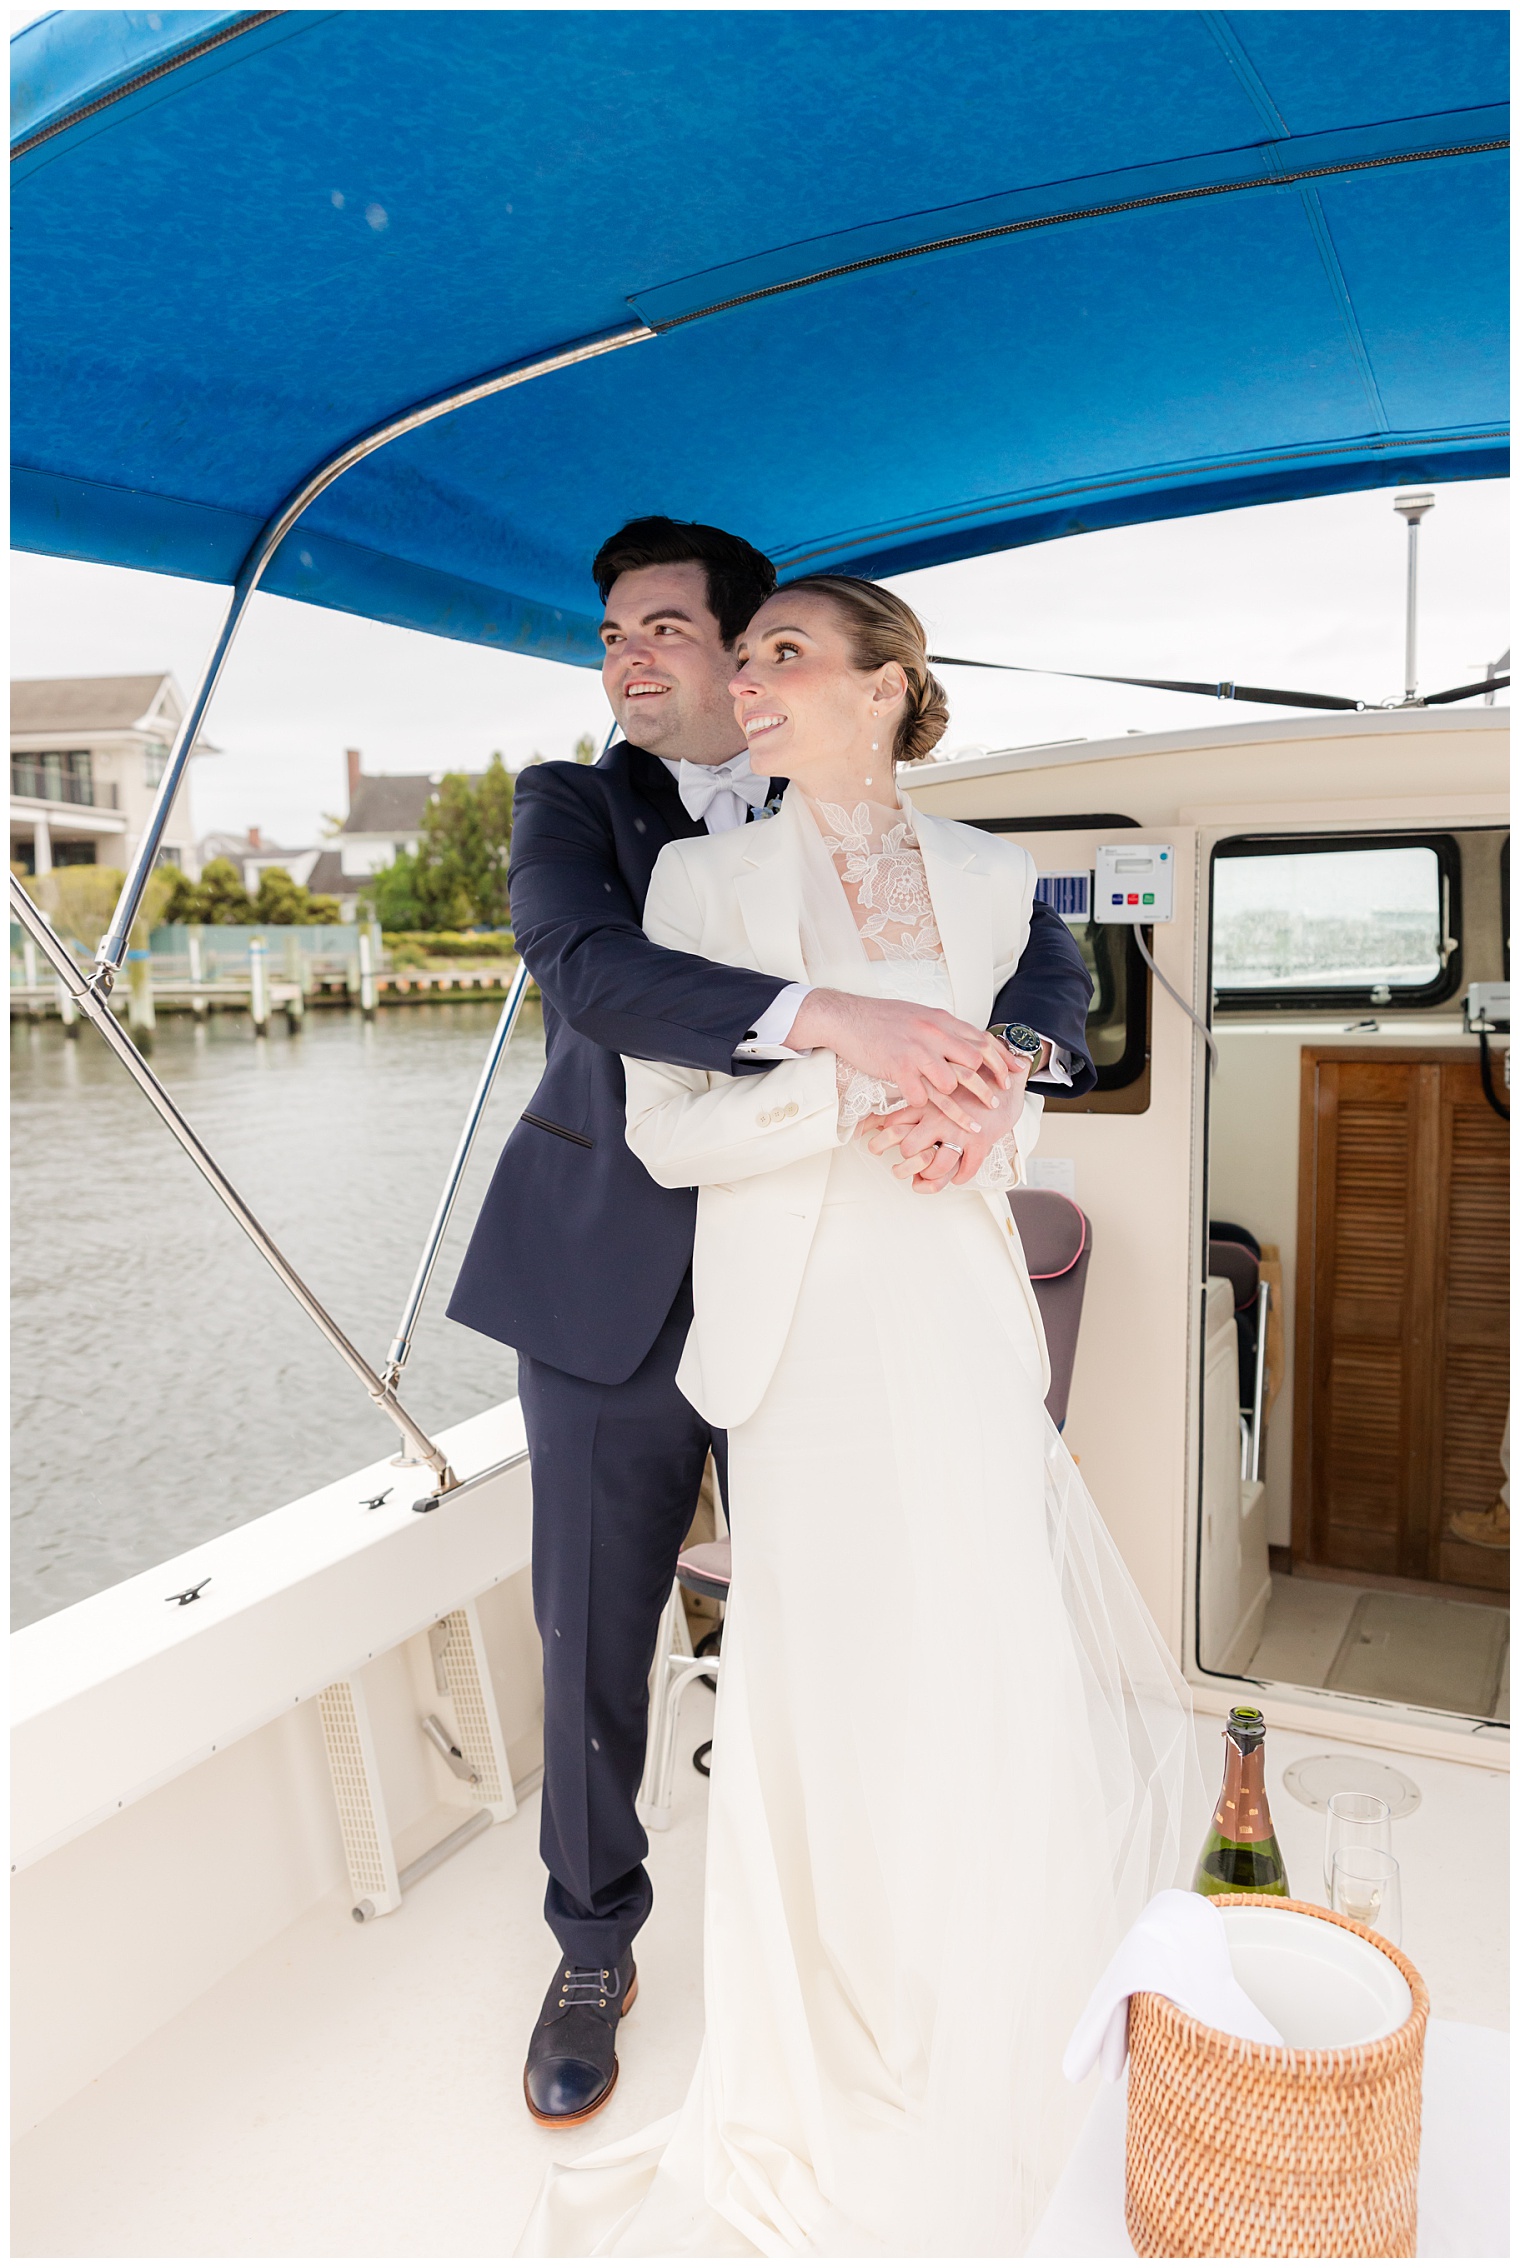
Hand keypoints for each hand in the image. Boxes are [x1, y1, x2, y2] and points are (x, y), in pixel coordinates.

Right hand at [786, 989, 1012, 1134]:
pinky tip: (925, 1115)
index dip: (1002, 1059)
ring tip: (970, 1122)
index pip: (982, 1040)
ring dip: (960, 1105)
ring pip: (951, 1084)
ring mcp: (916, 1051)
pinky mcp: (898, 1067)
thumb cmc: (881, 1019)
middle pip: (974, 1063)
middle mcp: (934, 1034)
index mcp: (941, 1021)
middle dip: (988, 1087)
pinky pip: (920, 1096)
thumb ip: (942, 1028)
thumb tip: (964, 1039)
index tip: (1015, 1073)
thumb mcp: (919, 1016)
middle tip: (995, 1103)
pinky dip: (925, 1109)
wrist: (847, 1017)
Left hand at [865, 1053, 1030, 1190]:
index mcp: (926, 1104)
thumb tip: (873, 1117)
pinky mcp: (980, 1141)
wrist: (1003, 1082)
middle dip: (906, 1164)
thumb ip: (909, 1102)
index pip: (892, 1125)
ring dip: (931, 1177)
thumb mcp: (935, 1090)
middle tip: (907, 1168)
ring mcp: (958, 1130)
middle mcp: (938, 1117)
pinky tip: (957, 1177)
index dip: (879, 1142)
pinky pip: (965, 1169)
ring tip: (930, 1176)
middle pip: (909, 1149)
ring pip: (935, 1165)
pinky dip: (960, 1178)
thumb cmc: (968, 1088)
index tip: (875, 1149)